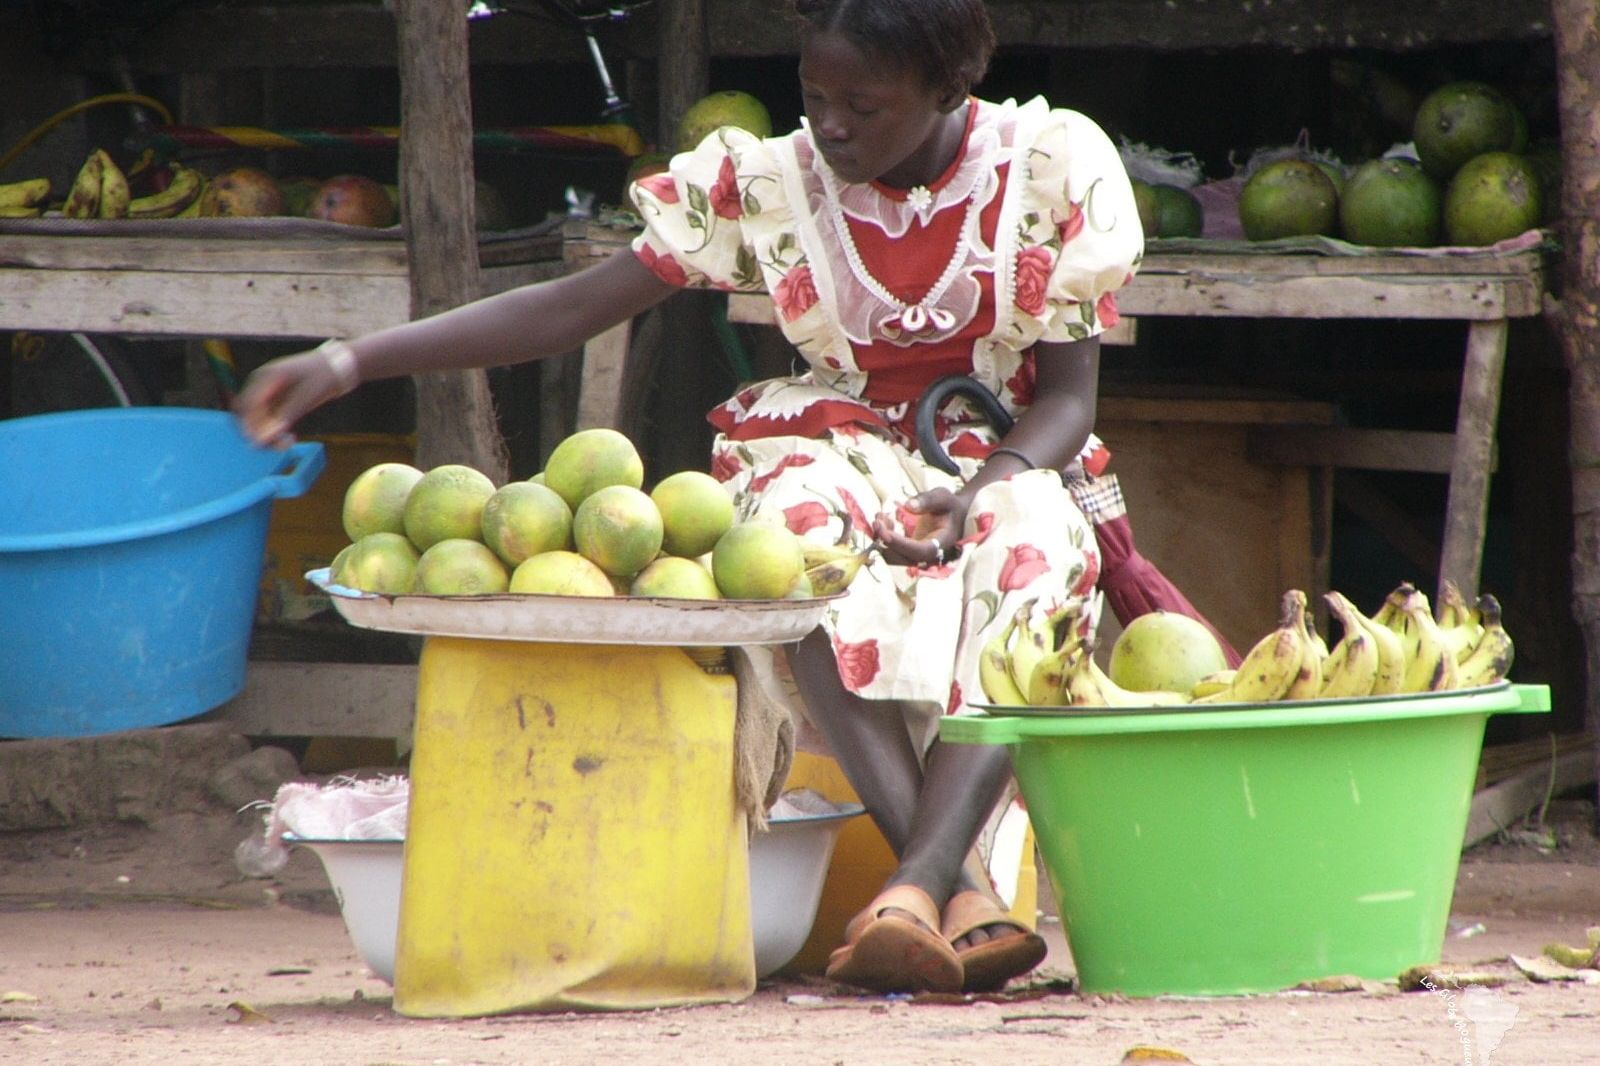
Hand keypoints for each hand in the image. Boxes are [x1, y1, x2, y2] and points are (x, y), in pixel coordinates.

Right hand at [232, 348, 346, 447]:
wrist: (339, 367)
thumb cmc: (323, 376)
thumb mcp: (306, 396)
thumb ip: (285, 415)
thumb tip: (265, 437)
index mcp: (265, 377)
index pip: (246, 404)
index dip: (248, 425)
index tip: (259, 443)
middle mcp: (263, 386)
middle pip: (248, 414)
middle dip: (257, 432)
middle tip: (277, 446)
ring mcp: (270, 394)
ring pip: (258, 420)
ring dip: (267, 434)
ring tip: (287, 444)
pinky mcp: (279, 403)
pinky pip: (270, 421)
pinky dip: (276, 431)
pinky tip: (291, 438)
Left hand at [871, 487, 967, 566]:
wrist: (954, 514)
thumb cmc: (949, 506)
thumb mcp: (943, 496)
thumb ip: (928, 500)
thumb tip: (907, 505)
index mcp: (942, 543)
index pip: (920, 551)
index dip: (901, 544)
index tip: (884, 532)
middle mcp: (929, 554)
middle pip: (904, 558)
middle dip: (886, 541)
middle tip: (877, 520)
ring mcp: (918, 555)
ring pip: (894, 556)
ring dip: (881, 539)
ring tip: (879, 517)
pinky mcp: (908, 551)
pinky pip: (892, 550)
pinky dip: (883, 537)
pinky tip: (883, 520)